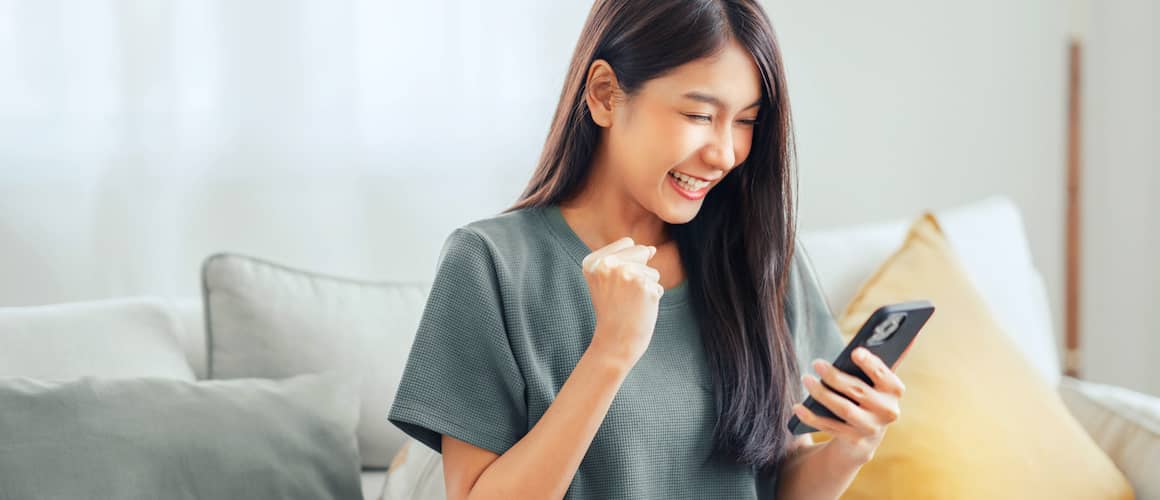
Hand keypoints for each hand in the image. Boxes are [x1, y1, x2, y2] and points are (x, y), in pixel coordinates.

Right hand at [582, 237, 663, 366]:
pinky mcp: (645, 286)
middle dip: (639, 273)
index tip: (614, 285)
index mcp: (593, 262)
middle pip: (641, 251)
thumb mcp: (606, 282)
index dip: (627, 264)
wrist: (615, 342)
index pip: (627, 243)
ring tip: (629, 304)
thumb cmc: (612, 312)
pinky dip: (652, 299)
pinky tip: (638, 310)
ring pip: (651, 271)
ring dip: (646, 288)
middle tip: (622, 296)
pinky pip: (658, 286)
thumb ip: (625, 259)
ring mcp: (627, 274)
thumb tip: (652, 249)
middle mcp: (608, 264)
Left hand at [791, 346, 905, 464]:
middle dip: (835, 377)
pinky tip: (797, 407)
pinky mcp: (853, 439)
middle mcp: (887, 411)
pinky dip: (812, 417)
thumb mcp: (873, 381)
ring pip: (844, 409)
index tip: (855, 352)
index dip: (870, 364)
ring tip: (806, 379)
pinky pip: (830, 426)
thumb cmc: (866, 394)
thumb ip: (871, 364)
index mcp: (894, 391)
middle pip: (858, 391)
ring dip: (822, 394)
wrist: (865, 432)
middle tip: (816, 363)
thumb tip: (865, 345)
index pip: (884, 375)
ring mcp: (870, 428)